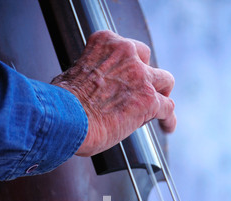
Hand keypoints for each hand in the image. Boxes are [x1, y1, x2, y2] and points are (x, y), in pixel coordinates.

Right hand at [51, 30, 175, 156]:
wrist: (66, 118)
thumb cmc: (62, 104)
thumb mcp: (73, 75)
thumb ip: (89, 77)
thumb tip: (90, 92)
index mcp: (105, 44)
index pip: (127, 51)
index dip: (128, 68)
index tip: (127, 81)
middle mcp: (126, 54)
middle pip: (148, 62)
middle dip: (146, 78)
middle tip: (141, 94)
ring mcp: (140, 76)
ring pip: (165, 82)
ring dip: (161, 95)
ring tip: (158, 110)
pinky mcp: (148, 100)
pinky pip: (168, 107)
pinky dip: (168, 119)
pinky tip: (167, 126)